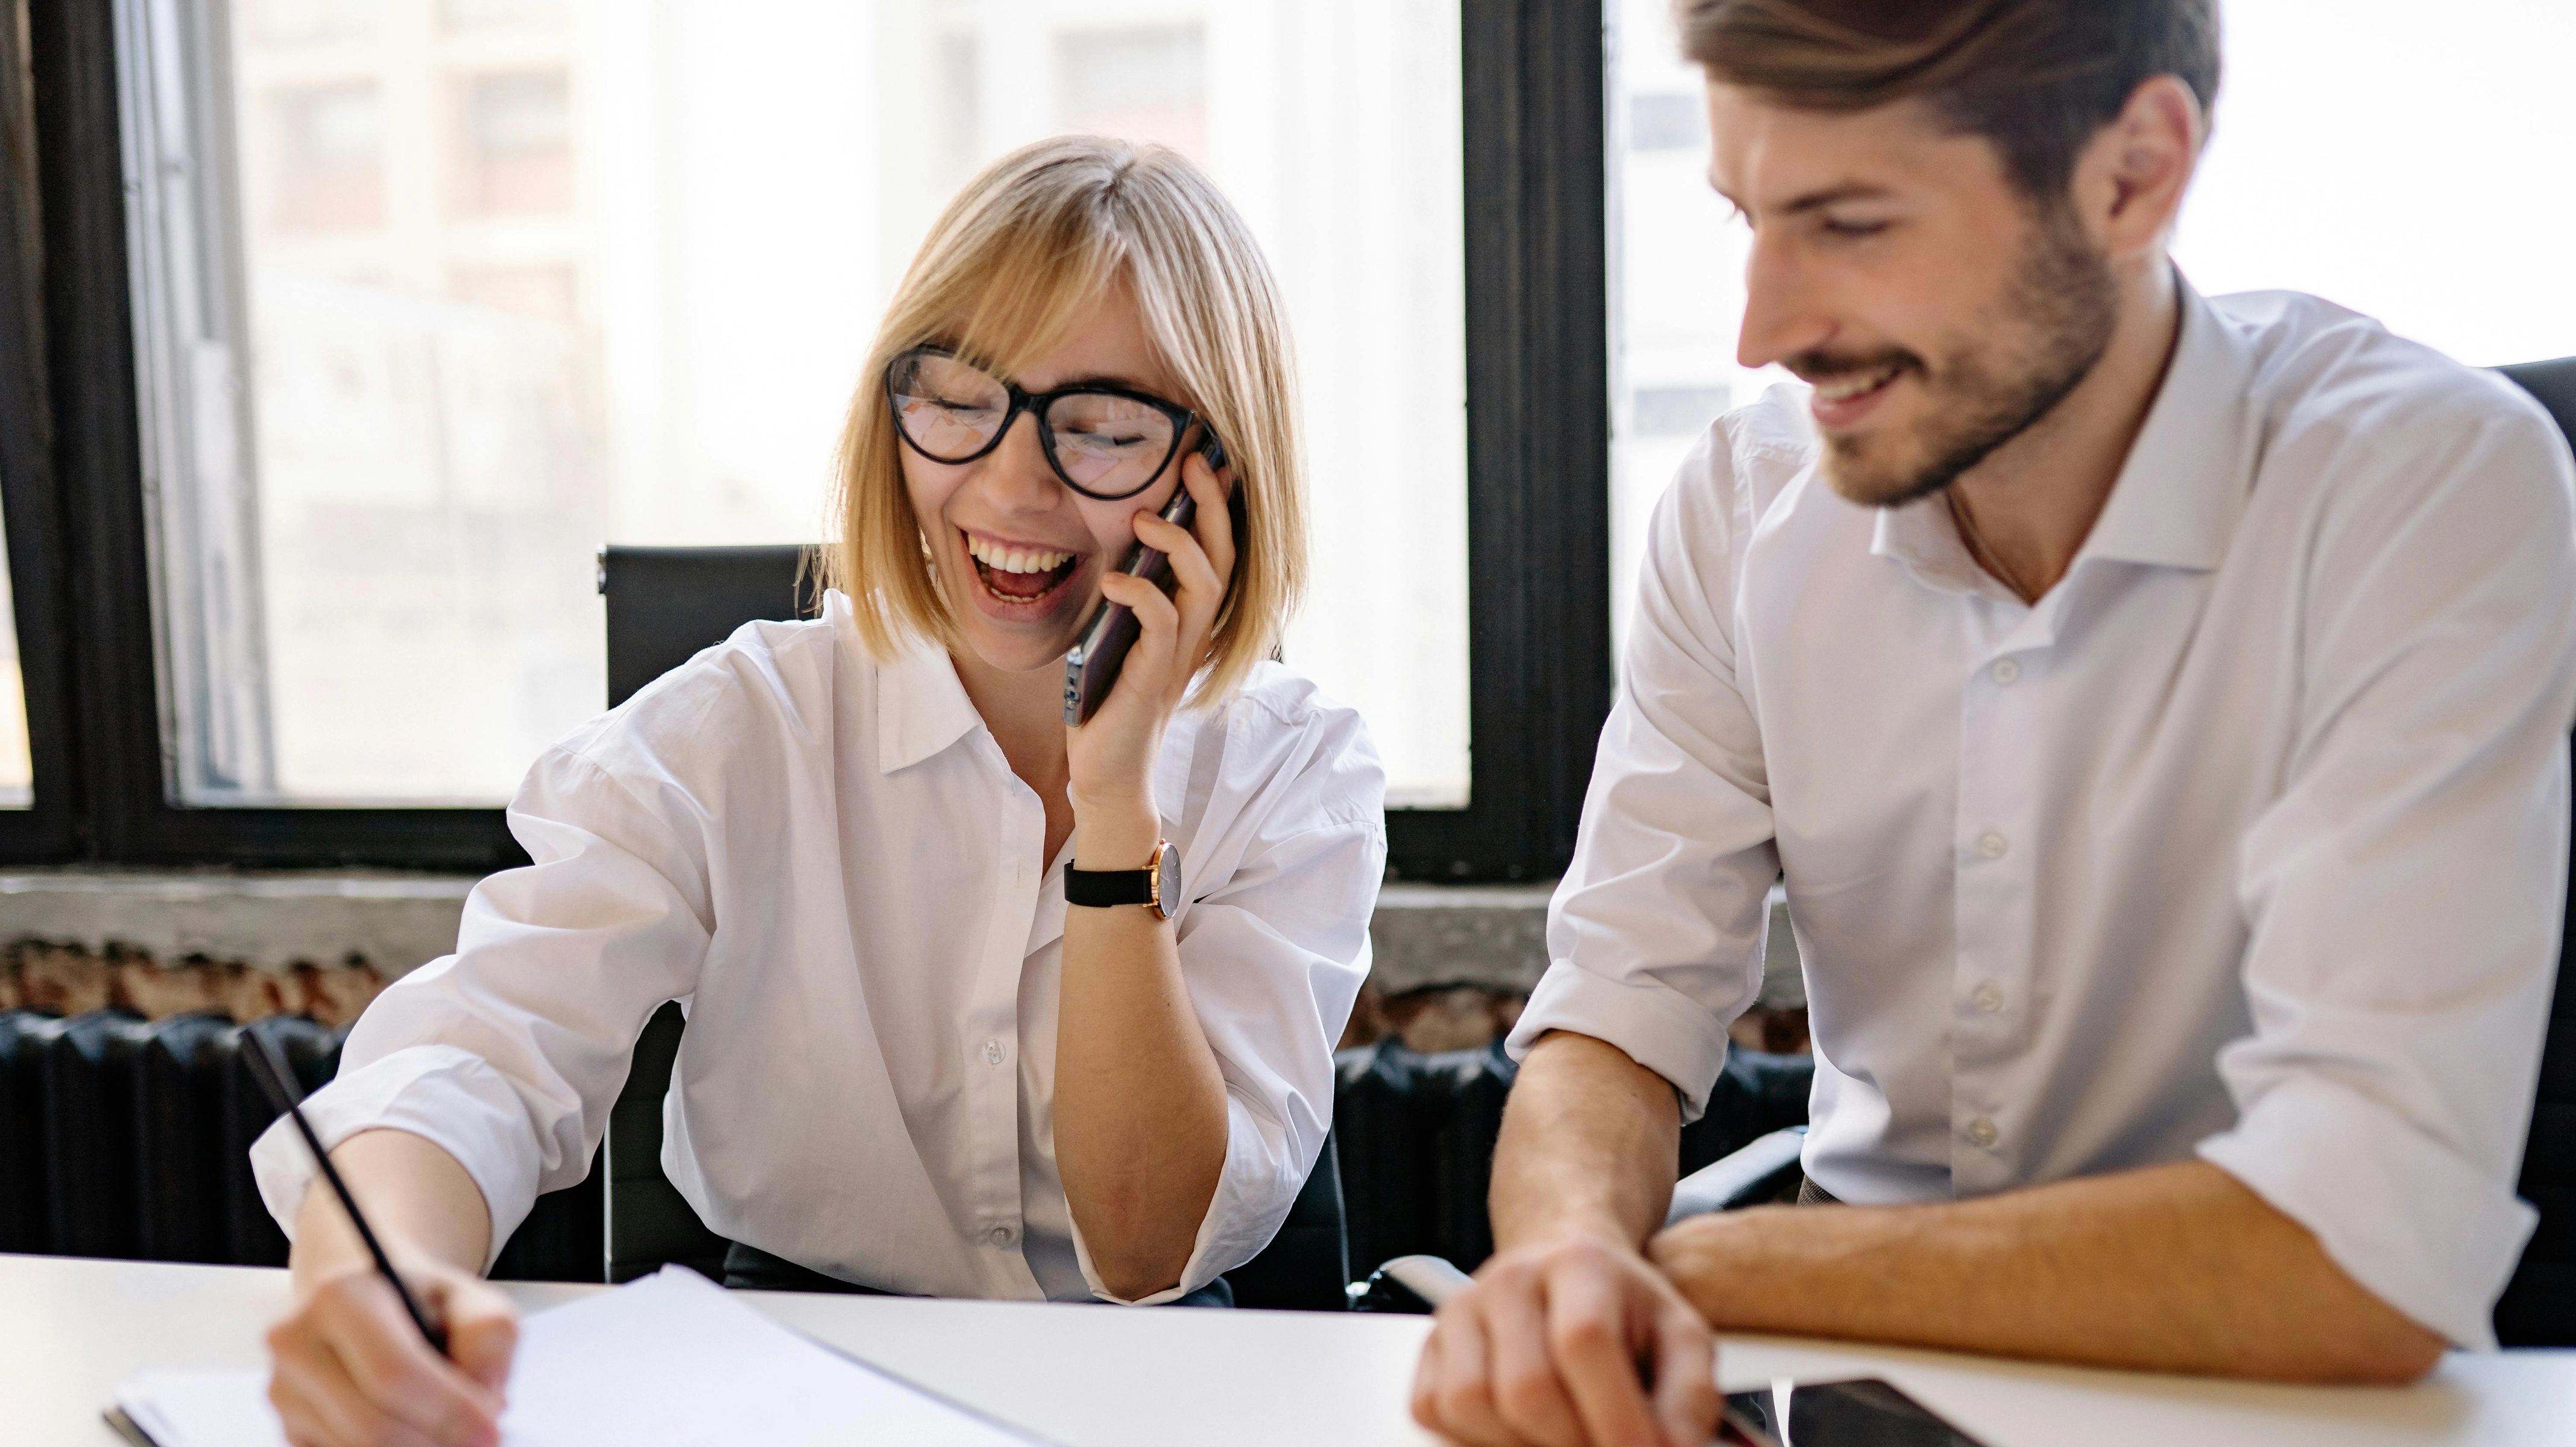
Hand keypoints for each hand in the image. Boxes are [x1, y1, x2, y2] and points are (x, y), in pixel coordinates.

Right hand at [266, 1255, 517, 1446]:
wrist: (365, 1297)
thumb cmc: (421, 1299)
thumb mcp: (469, 1296)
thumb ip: (489, 1336)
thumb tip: (485, 1397)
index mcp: (340, 1296)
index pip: (392, 1373)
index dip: (447, 1411)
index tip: (490, 1430)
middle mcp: (296, 1343)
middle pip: (370, 1424)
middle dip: (435, 1441)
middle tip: (479, 1441)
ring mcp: (283, 1389)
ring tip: (452, 1432)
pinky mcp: (287, 1425)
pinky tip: (417, 1434)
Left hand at [1064, 447, 1234, 857]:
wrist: (1107, 773)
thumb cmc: (1107, 702)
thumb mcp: (1115, 634)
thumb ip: (1124, 595)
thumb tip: (1111, 542)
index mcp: (1188, 619)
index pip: (1218, 552)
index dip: (1219, 506)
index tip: (1208, 457)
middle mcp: (1194, 633)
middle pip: (1224, 558)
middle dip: (1211, 506)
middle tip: (1193, 462)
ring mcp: (1178, 656)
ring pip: (1204, 584)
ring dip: (1179, 543)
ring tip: (1146, 515)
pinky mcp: (1155, 677)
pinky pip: (1163, 622)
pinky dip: (1141, 592)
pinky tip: (1116, 578)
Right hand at [1411, 1234, 1718, 1446]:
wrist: (1564, 1268)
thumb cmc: (1622, 1309)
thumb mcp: (1679, 1335)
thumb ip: (1690, 1394)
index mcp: (1580, 1265)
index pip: (1584, 1340)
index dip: (1615, 1414)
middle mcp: (1510, 1280)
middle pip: (1526, 1387)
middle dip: (1573, 1443)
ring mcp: (1462, 1310)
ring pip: (1471, 1404)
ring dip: (1522, 1445)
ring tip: (1564, 1438)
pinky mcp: (1431, 1345)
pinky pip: (1434, 1408)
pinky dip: (1477, 1438)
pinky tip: (1520, 1431)